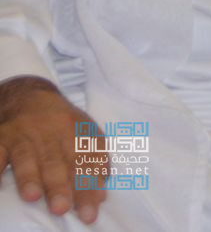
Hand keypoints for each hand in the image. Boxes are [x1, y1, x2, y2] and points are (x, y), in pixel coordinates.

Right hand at [0, 75, 105, 223]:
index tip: (89, 213)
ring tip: (32, 197)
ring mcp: (23, 134)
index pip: (84, 163)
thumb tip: (102, 196)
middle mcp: (50, 132)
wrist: (28, 95)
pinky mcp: (1, 137)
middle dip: (59, 185)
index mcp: (76, 132)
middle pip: (56, 161)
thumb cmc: (61, 123)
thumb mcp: (85, 133)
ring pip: (27, 157)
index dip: (88, 187)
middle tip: (61, 208)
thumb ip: (95, 162)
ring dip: (29, 177)